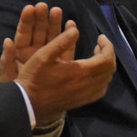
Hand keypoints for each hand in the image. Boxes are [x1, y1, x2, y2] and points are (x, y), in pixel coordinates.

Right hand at [2, 4, 116, 125]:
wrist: (28, 105)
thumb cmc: (34, 79)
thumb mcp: (43, 55)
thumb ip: (61, 42)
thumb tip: (76, 31)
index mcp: (81, 72)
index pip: (106, 59)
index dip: (107, 46)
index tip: (100, 37)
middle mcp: (87, 85)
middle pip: (109, 69)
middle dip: (108, 55)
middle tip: (99, 45)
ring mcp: (85, 95)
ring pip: (106, 80)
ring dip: (105, 67)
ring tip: (96, 57)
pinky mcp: (80, 102)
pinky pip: (99, 91)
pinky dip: (101, 80)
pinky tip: (92, 75)